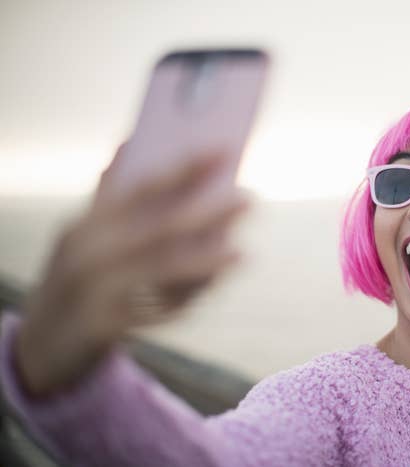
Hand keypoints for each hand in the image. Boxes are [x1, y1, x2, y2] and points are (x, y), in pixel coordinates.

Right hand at [14, 144, 249, 397]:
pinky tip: (212, 288)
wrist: (39, 346)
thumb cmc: (75, 280)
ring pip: (160, 270)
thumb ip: (110, 197)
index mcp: (86, 222)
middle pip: (158, 225)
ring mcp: (89, 290)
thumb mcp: (84, 239)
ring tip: (242, 252)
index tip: (226, 149)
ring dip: (207, 260)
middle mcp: (85, 251)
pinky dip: (185, 300)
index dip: (186, 166)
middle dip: (209, 210)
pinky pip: (155, 312)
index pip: (141, 186)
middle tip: (250, 198)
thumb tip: (130, 144)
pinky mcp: (99, 327)